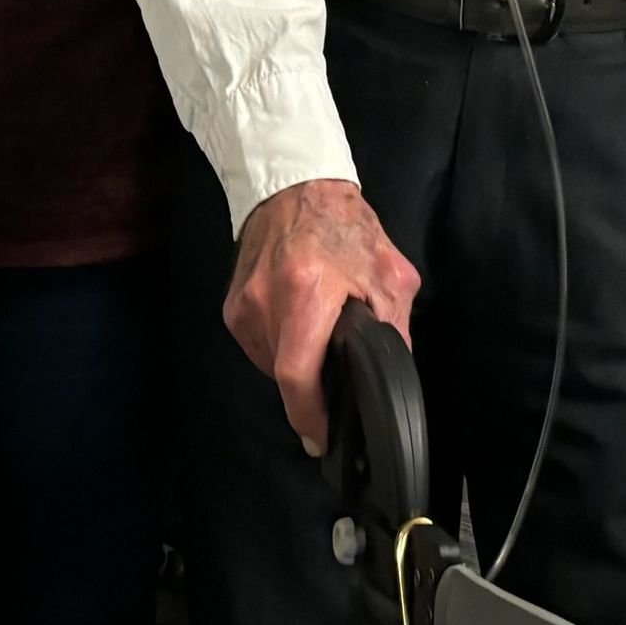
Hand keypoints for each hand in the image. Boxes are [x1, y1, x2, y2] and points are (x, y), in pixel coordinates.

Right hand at [224, 178, 420, 455]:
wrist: (295, 185)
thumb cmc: (346, 226)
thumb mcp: (389, 274)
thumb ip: (395, 329)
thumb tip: (394, 377)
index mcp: (307, 290)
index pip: (297, 373)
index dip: (310, 415)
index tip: (323, 439)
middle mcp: (265, 300)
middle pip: (284, 374)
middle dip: (310, 390)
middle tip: (334, 386)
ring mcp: (243, 304)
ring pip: (270, 364)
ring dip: (296, 365)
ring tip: (318, 338)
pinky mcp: (231, 306)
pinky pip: (258, 346)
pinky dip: (280, 347)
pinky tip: (298, 324)